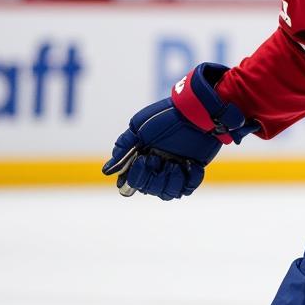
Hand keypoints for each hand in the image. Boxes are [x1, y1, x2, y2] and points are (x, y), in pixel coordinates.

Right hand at [102, 63, 255, 199]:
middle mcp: (157, 167)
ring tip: (177, 164)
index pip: (133, 182)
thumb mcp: (139, 126)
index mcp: (141, 158)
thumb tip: (108, 170)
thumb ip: (123, 146)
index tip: (144, 160)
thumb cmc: (166, 116)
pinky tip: (191, 164)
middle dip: (155, 179)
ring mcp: (175, 170)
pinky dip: (190, 180)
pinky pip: (188, 188)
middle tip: (161, 158)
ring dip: (171, 182)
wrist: (195, 111)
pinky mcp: (192, 170)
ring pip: (168, 194)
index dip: (137, 177)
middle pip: (150, 190)